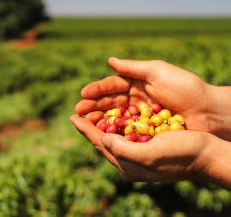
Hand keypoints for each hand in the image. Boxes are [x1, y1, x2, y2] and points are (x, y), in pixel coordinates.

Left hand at [70, 114, 230, 189]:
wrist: (205, 155)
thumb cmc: (180, 155)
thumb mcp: (150, 154)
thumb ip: (123, 150)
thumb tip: (102, 140)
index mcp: (127, 165)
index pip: (100, 144)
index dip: (85, 130)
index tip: (72, 117)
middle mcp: (130, 159)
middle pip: (103, 140)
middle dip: (90, 125)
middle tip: (78, 112)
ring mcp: (138, 151)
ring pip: (113, 135)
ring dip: (101, 122)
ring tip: (90, 111)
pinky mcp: (147, 144)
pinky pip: (125, 132)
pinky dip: (117, 122)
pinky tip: (113, 114)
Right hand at [75, 58, 230, 140]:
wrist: (208, 112)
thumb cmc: (185, 88)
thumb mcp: (158, 72)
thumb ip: (133, 67)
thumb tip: (109, 61)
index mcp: (138, 83)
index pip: (113, 85)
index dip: (97, 89)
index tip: (83, 94)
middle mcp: (136, 98)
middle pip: (110, 102)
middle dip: (94, 106)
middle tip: (79, 111)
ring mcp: (140, 115)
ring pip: (115, 116)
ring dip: (100, 119)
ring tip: (85, 122)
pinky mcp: (145, 130)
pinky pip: (126, 130)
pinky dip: (113, 131)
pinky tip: (102, 134)